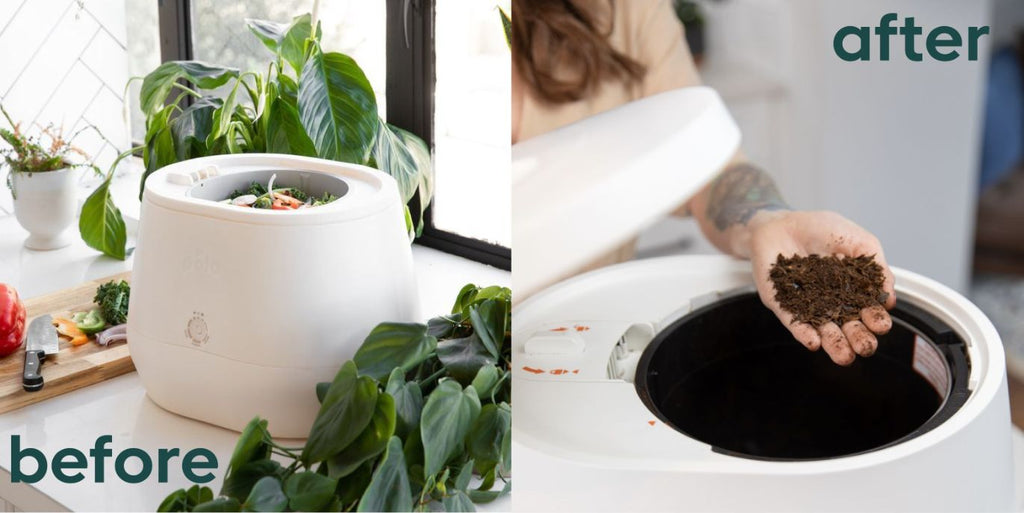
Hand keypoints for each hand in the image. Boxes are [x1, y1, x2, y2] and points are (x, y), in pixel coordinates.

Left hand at [746, 210, 896, 364]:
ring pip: (823, 330)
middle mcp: (833, 302)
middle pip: (848, 326)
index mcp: (854, 289)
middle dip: (858, 338)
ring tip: (845, 356)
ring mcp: (807, 305)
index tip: (881, 324)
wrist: (782, 221)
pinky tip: (814, 342)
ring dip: (835, 344)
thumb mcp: (858, 241)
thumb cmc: (821, 229)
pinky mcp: (783, 304)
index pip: (867, 310)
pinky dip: (804, 333)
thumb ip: (876, 266)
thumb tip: (890, 296)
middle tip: (866, 347)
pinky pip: (794, 322)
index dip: (875, 319)